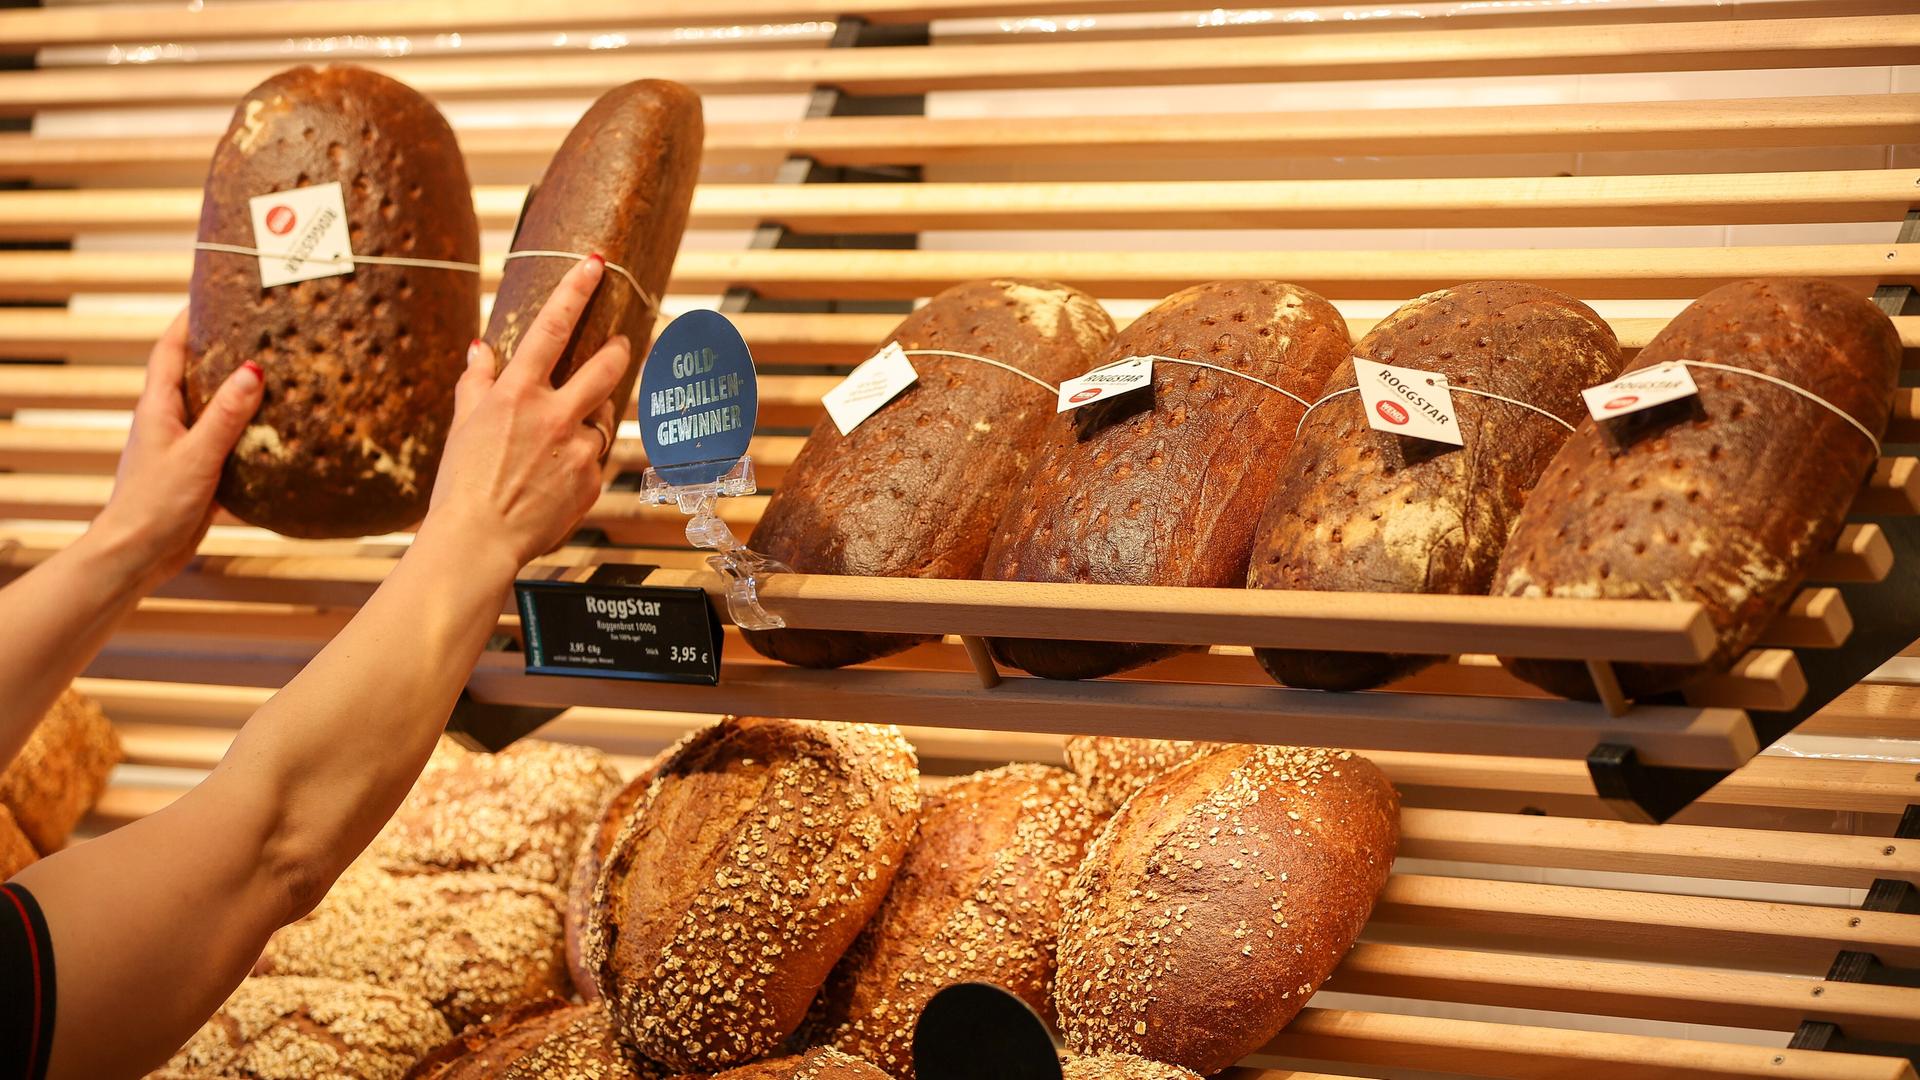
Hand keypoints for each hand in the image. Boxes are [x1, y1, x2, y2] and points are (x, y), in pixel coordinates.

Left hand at [91, 309, 264, 585]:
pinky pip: (227, 441)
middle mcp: (168, 420)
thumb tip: (253, 369)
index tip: (217, 294)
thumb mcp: (197, 455)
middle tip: (261, 328)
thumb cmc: (156, 504)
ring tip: (280, 373)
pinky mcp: (198, 471)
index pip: (171, 348)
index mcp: (158, 406)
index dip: (191, 318)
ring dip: (241, 392)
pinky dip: (249, 431)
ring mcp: (182, 446)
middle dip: (224, 349)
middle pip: (195, 372)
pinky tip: (278, 433)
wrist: (137, 555)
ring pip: (215, 408)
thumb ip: (226, 414)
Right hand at [423, 254, 627, 571]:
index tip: (595, 263)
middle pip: (605, 366)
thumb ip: (476, 383)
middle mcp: (553, 415)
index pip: (552, 327)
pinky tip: (556, 478)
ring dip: (593, 415)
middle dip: (618, 350)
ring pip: (604, 417)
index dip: (576, 290)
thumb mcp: (462, 426)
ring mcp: (578, 449)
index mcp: (517, 394)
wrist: (478, 542)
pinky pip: (596, 459)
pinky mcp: (592, 480)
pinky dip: (582, 460)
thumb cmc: (461, 485)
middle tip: (620, 344)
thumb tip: (479, 348)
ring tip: (563, 435)